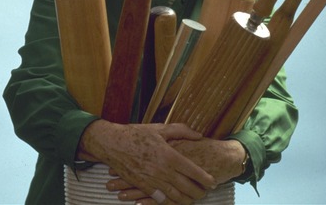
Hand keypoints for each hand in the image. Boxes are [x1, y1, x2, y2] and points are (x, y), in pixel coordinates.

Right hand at [106, 138, 244, 203]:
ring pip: (175, 196)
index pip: (193, 171)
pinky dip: (169, 202)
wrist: (112, 143)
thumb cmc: (136, 134)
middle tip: (205, 192)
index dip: (205, 178)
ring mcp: (152, 180)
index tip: (213, 181)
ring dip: (186, 199)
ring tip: (194, 199)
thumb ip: (181, 131)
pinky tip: (175, 201)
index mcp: (169, 155)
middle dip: (199, 192)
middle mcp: (163, 170)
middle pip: (187, 187)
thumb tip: (198, 135)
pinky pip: (159, 199)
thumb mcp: (160, 129)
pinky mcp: (142, 186)